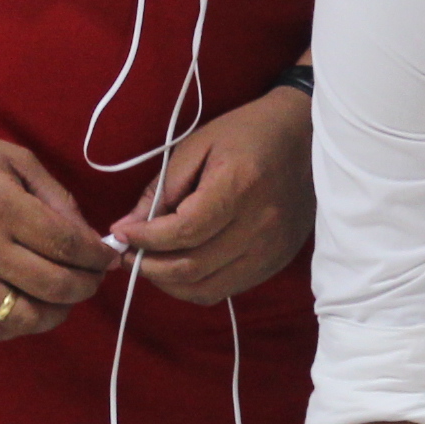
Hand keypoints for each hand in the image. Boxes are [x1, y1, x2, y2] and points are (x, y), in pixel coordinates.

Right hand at [0, 118, 115, 340]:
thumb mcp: (12, 158)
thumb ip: (55, 196)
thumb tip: (87, 235)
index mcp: (1, 205)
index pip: (69, 245)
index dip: (98, 255)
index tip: (106, 255)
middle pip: (56, 285)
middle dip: (88, 284)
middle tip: (92, 276)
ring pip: (27, 317)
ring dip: (58, 311)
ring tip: (63, 295)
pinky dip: (20, 326)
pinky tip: (29, 306)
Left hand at [108, 88, 314, 306]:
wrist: (303, 136)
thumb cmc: (246, 134)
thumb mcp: (196, 145)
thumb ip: (161, 188)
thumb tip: (127, 227)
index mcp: (239, 186)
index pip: (183, 232)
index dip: (145, 239)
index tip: (121, 233)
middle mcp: (259, 224)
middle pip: (192, 267)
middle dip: (149, 266)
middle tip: (127, 254)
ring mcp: (271, 248)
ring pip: (207, 288)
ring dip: (169, 283)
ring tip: (150, 263)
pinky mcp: (276, 261)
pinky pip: (227, 289)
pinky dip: (196, 286)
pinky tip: (180, 267)